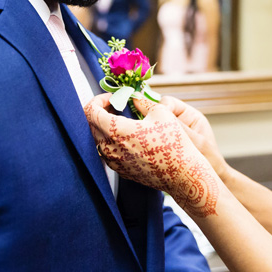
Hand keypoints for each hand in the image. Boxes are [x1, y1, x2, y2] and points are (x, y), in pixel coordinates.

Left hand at [84, 93, 219, 217]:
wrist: (181, 174)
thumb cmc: (172, 142)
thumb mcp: (161, 112)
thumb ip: (142, 101)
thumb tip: (133, 97)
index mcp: (116, 131)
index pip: (90, 111)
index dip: (98, 100)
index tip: (111, 97)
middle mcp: (109, 148)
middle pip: (91, 125)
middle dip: (101, 112)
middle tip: (116, 105)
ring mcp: (113, 162)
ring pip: (98, 140)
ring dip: (105, 127)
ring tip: (123, 120)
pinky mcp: (120, 171)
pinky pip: (108, 152)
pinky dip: (112, 140)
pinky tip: (129, 137)